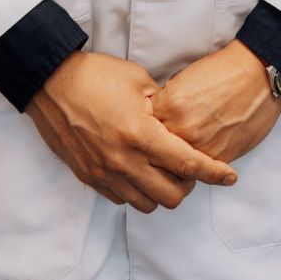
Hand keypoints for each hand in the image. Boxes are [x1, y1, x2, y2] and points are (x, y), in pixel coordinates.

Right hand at [25, 50, 238, 213]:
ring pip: (147, 204)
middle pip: (172, 196)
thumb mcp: (138, 80)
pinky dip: (135, 190)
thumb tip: (178, 121)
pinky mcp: (89, 178)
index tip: (230, 177)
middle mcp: (124, 161)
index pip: (188, 165)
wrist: (50, 83)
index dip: (214, 174)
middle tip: (187, 166)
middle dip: (187, 185)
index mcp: (141, 134)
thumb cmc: (95, 75)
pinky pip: (122, 199)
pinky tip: (136, 169)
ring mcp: (105, 173)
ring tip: (160, 169)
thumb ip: (163, 105)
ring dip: (160, 190)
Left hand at [148, 40, 280, 163]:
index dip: (144, 130)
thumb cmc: (222, 72)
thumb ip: (165, 104)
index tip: (145, 130)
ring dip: (176, 162)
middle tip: (160, 146)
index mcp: (168, 106)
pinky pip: (200, 170)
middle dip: (156, 150)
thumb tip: (154, 120)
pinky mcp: (220, 159)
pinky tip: (200, 151)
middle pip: (156, 152)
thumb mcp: (181, 80)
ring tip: (181, 151)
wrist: (256, 76)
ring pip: (176, 167)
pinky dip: (198, 163)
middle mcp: (182, 129)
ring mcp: (201, 147)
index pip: (142, 128)